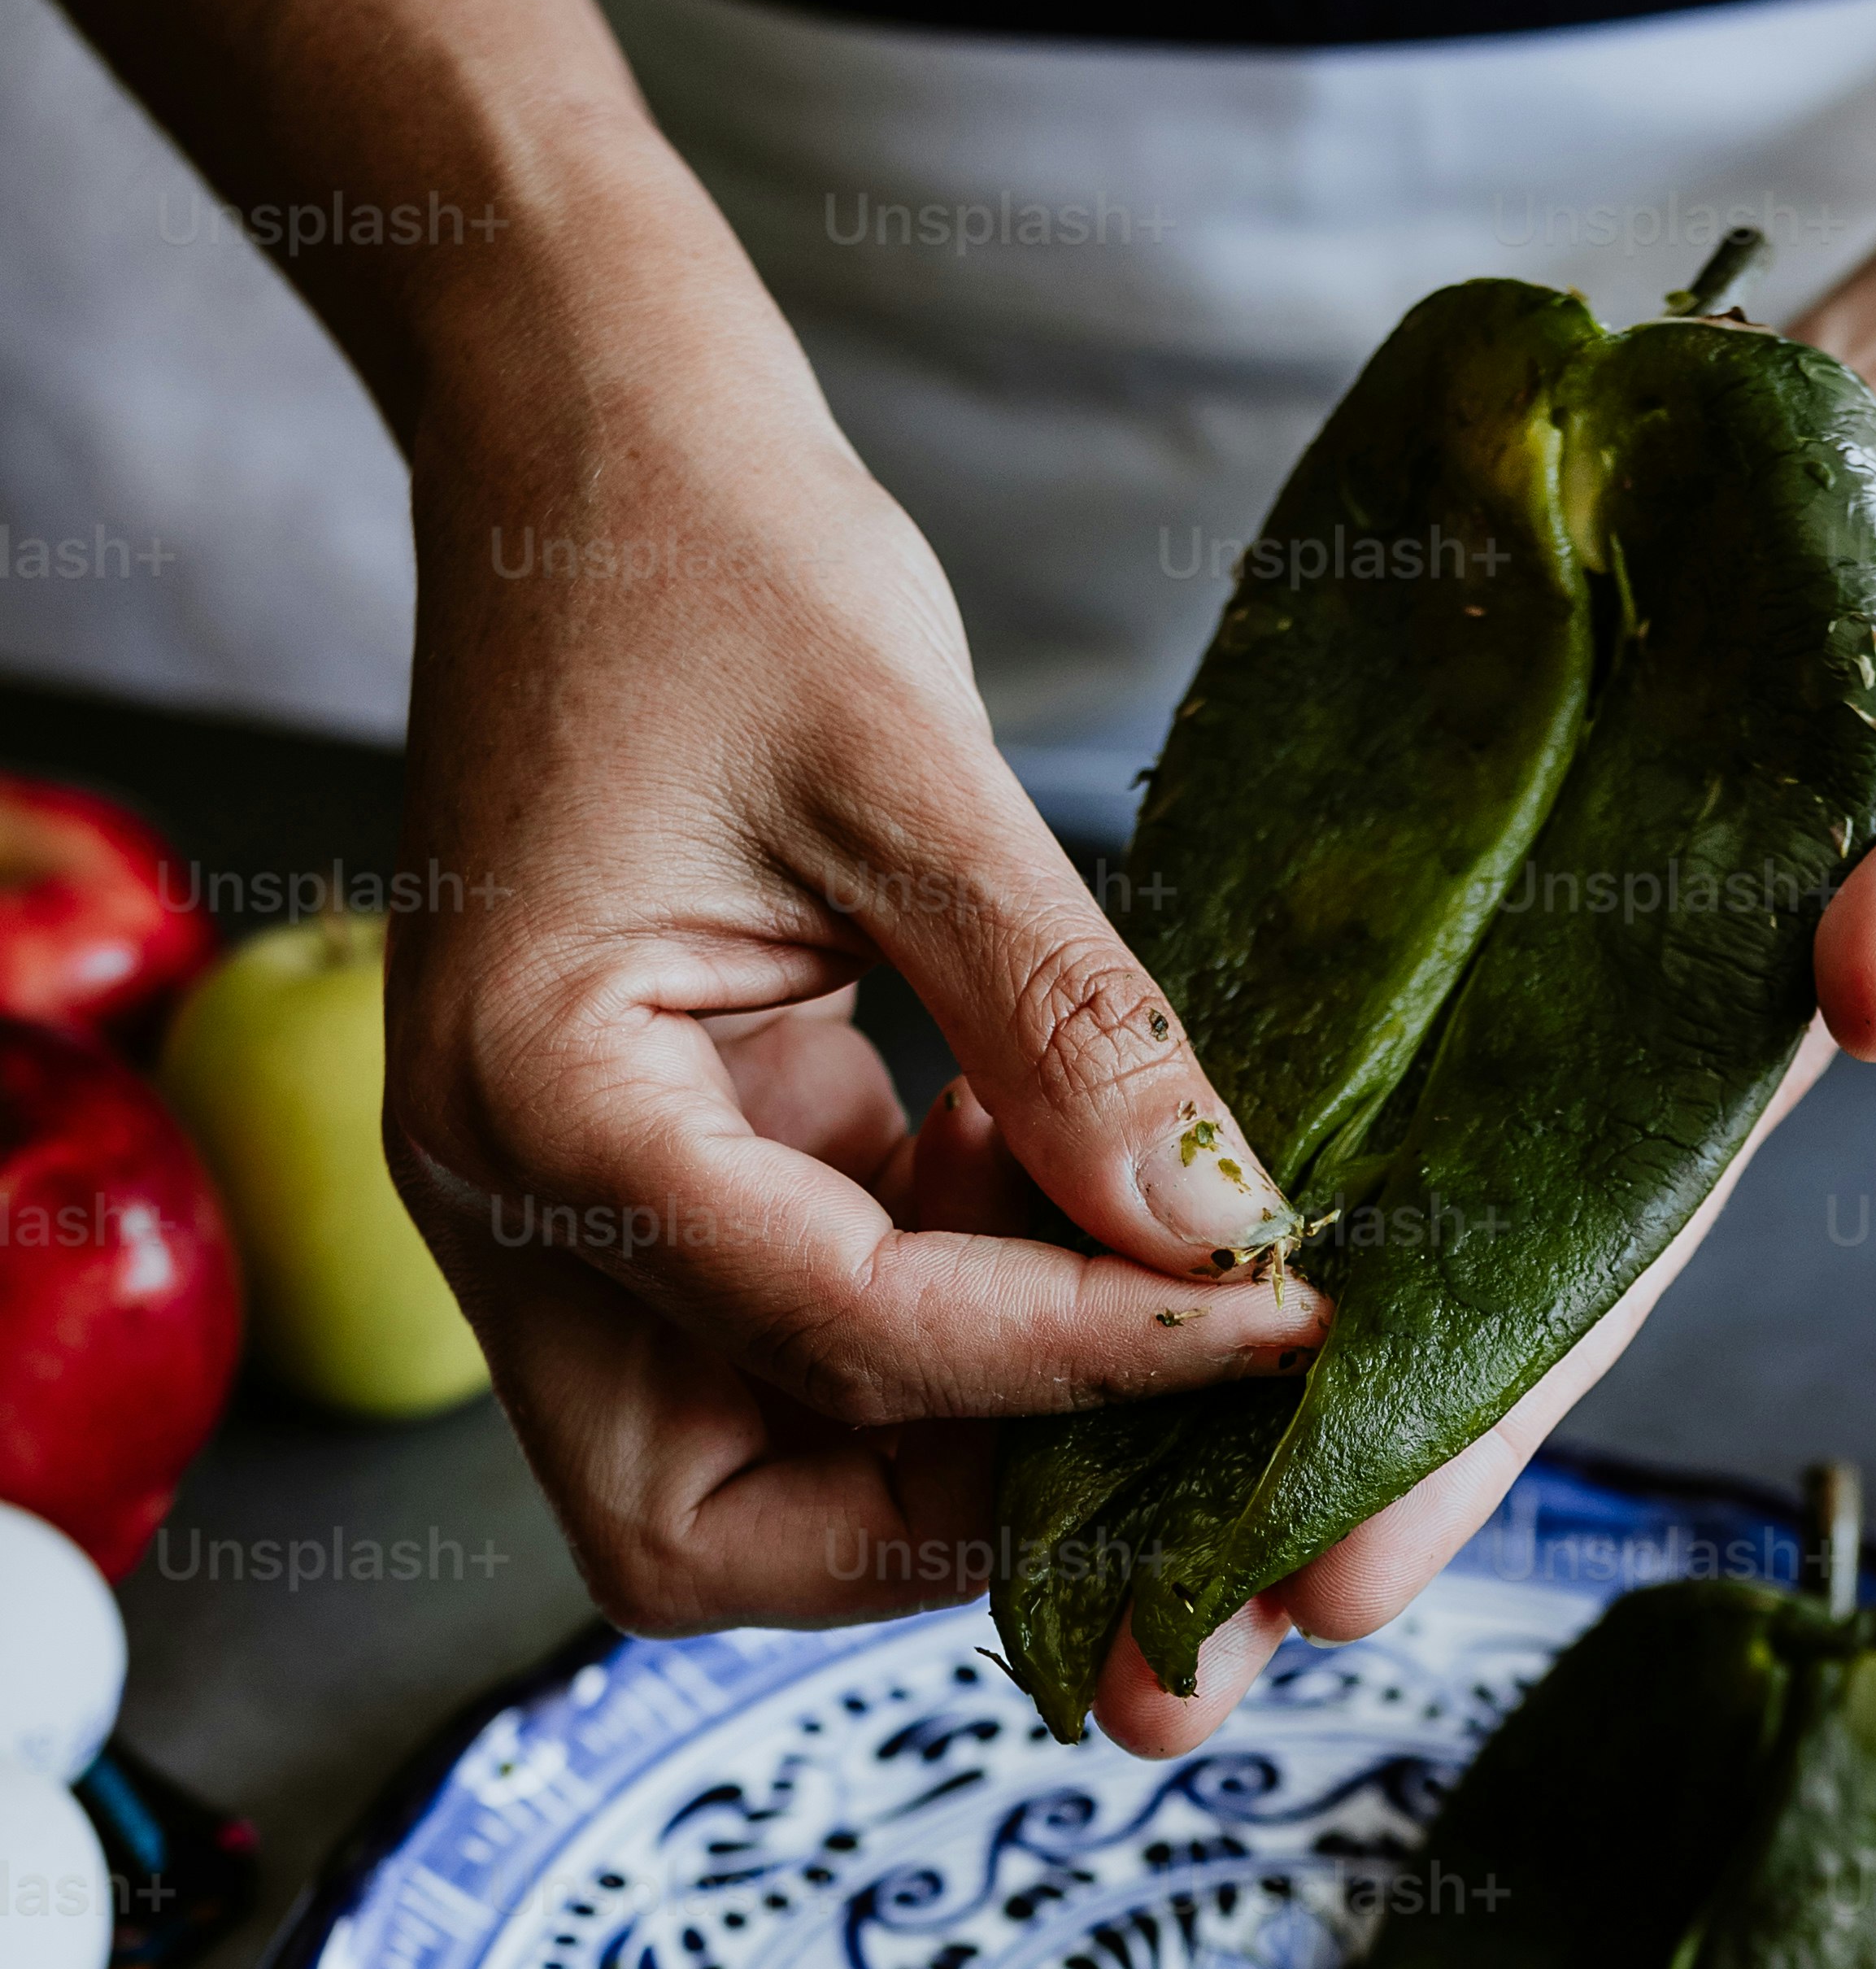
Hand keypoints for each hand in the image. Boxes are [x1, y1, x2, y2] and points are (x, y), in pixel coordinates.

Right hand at [384, 276, 1326, 1637]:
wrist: (582, 440)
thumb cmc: (703, 557)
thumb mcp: (909, 774)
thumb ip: (1064, 1022)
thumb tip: (1221, 1229)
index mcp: (530, 1109)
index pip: (834, 1337)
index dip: (1073, 1359)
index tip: (1274, 1323)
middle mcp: (508, 1212)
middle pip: (721, 1528)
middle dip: (954, 1508)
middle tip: (1179, 1411)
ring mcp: (566, 1215)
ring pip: (762, 1467)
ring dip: (961, 1426)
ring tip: (1142, 1281)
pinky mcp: (656, 1181)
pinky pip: (803, 1341)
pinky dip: (950, 1314)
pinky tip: (1060, 1184)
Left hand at [1072, 609, 1875, 1755]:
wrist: (1769, 499)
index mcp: (1670, 1117)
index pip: (1548, 1319)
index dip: (1448, 1454)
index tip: (1338, 1587)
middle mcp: (1520, 1123)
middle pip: (1375, 1356)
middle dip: (1259, 1525)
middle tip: (1137, 1690)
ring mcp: (1407, 1052)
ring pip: (1246, 1262)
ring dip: (1134, 1416)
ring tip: (1017, 1573)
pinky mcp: (1309, 959)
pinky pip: (1172, 1098)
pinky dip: (1080, 1193)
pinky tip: (965, 1290)